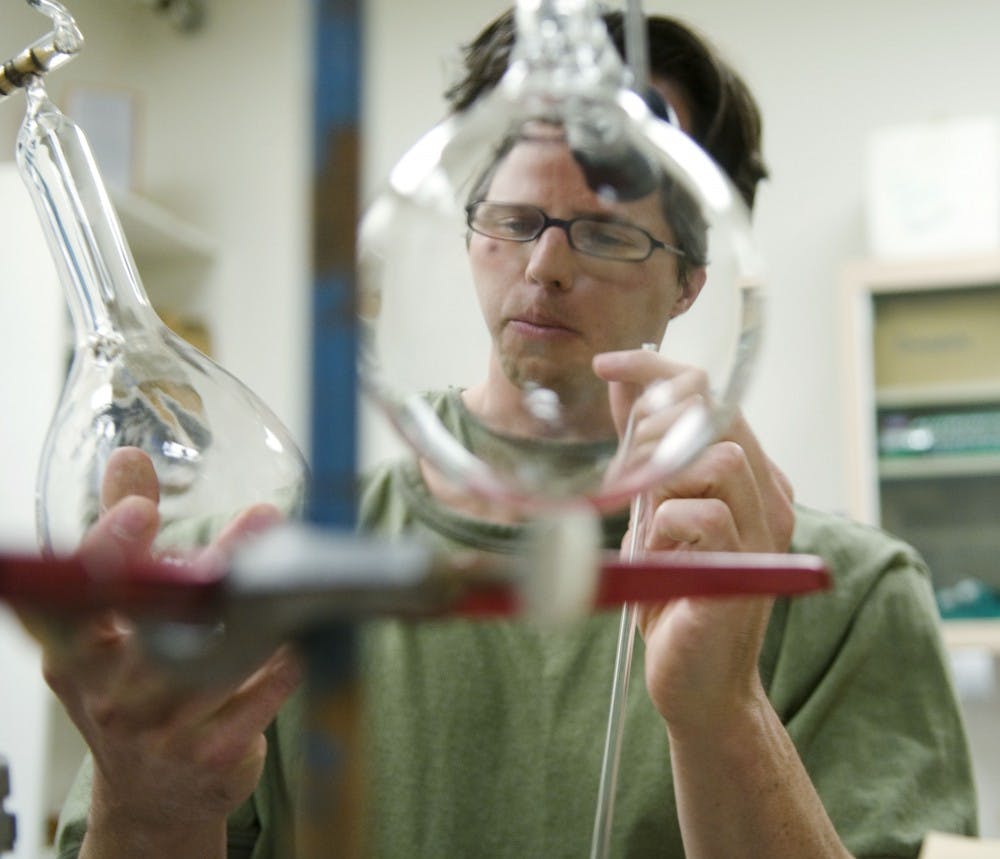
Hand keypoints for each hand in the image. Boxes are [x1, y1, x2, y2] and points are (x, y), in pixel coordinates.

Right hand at [39, 448, 301, 853]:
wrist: (154, 794)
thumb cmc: (130, 690)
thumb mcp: (108, 623)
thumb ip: (118, 538)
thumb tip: (128, 459)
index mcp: (76, 656)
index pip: (77, 602)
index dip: (107, 553)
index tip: (141, 510)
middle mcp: (112, 695)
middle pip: (160, 625)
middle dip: (211, 568)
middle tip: (259, 519)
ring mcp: (162, 731)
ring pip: (219, 659)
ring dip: (265, 606)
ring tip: (295, 562)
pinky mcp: (213, 754)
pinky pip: (261, 697)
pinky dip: (284, 660)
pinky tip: (301, 631)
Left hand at [593, 350, 793, 732]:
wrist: (695, 682)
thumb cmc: (672, 594)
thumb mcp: (651, 510)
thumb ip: (647, 454)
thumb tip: (626, 389)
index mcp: (748, 478)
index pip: (713, 395)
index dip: (660, 370)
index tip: (611, 362)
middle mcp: (768, 496)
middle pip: (718, 414)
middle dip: (657, 427)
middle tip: (626, 473)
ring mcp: (763, 532)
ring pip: (719, 457)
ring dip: (665, 484)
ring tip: (649, 530)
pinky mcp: (746, 567)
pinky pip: (701, 514)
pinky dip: (665, 528)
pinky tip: (660, 559)